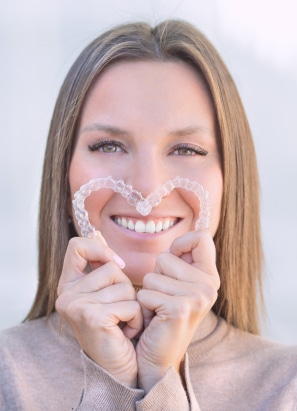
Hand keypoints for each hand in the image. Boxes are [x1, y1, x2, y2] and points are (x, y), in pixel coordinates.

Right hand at [55, 232, 142, 387]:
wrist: (119, 368)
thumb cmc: (117, 327)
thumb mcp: (107, 292)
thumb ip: (100, 264)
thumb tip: (97, 233)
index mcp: (67, 285)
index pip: (77, 245)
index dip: (100, 250)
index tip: (116, 266)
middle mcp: (65, 295)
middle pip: (109, 267)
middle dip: (125, 288)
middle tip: (119, 311)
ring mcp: (75, 306)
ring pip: (123, 285)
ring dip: (133, 305)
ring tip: (123, 323)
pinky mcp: (91, 317)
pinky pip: (130, 304)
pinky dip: (136, 319)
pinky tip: (126, 333)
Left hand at [136, 230, 219, 392]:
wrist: (160, 360)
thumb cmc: (162, 316)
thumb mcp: (177, 285)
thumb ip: (180, 262)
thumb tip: (177, 241)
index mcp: (210, 277)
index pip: (201, 237)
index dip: (181, 243)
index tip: (173, 260)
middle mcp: (208, 286)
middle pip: (166, 256)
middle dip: (156, 276)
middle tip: (163, 298)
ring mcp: (196, 297)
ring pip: (152, 275)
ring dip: (147, 293)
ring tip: (157, 310)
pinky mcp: (179, 308)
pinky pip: (146, 292)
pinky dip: (143, 306)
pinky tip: (153, 320)